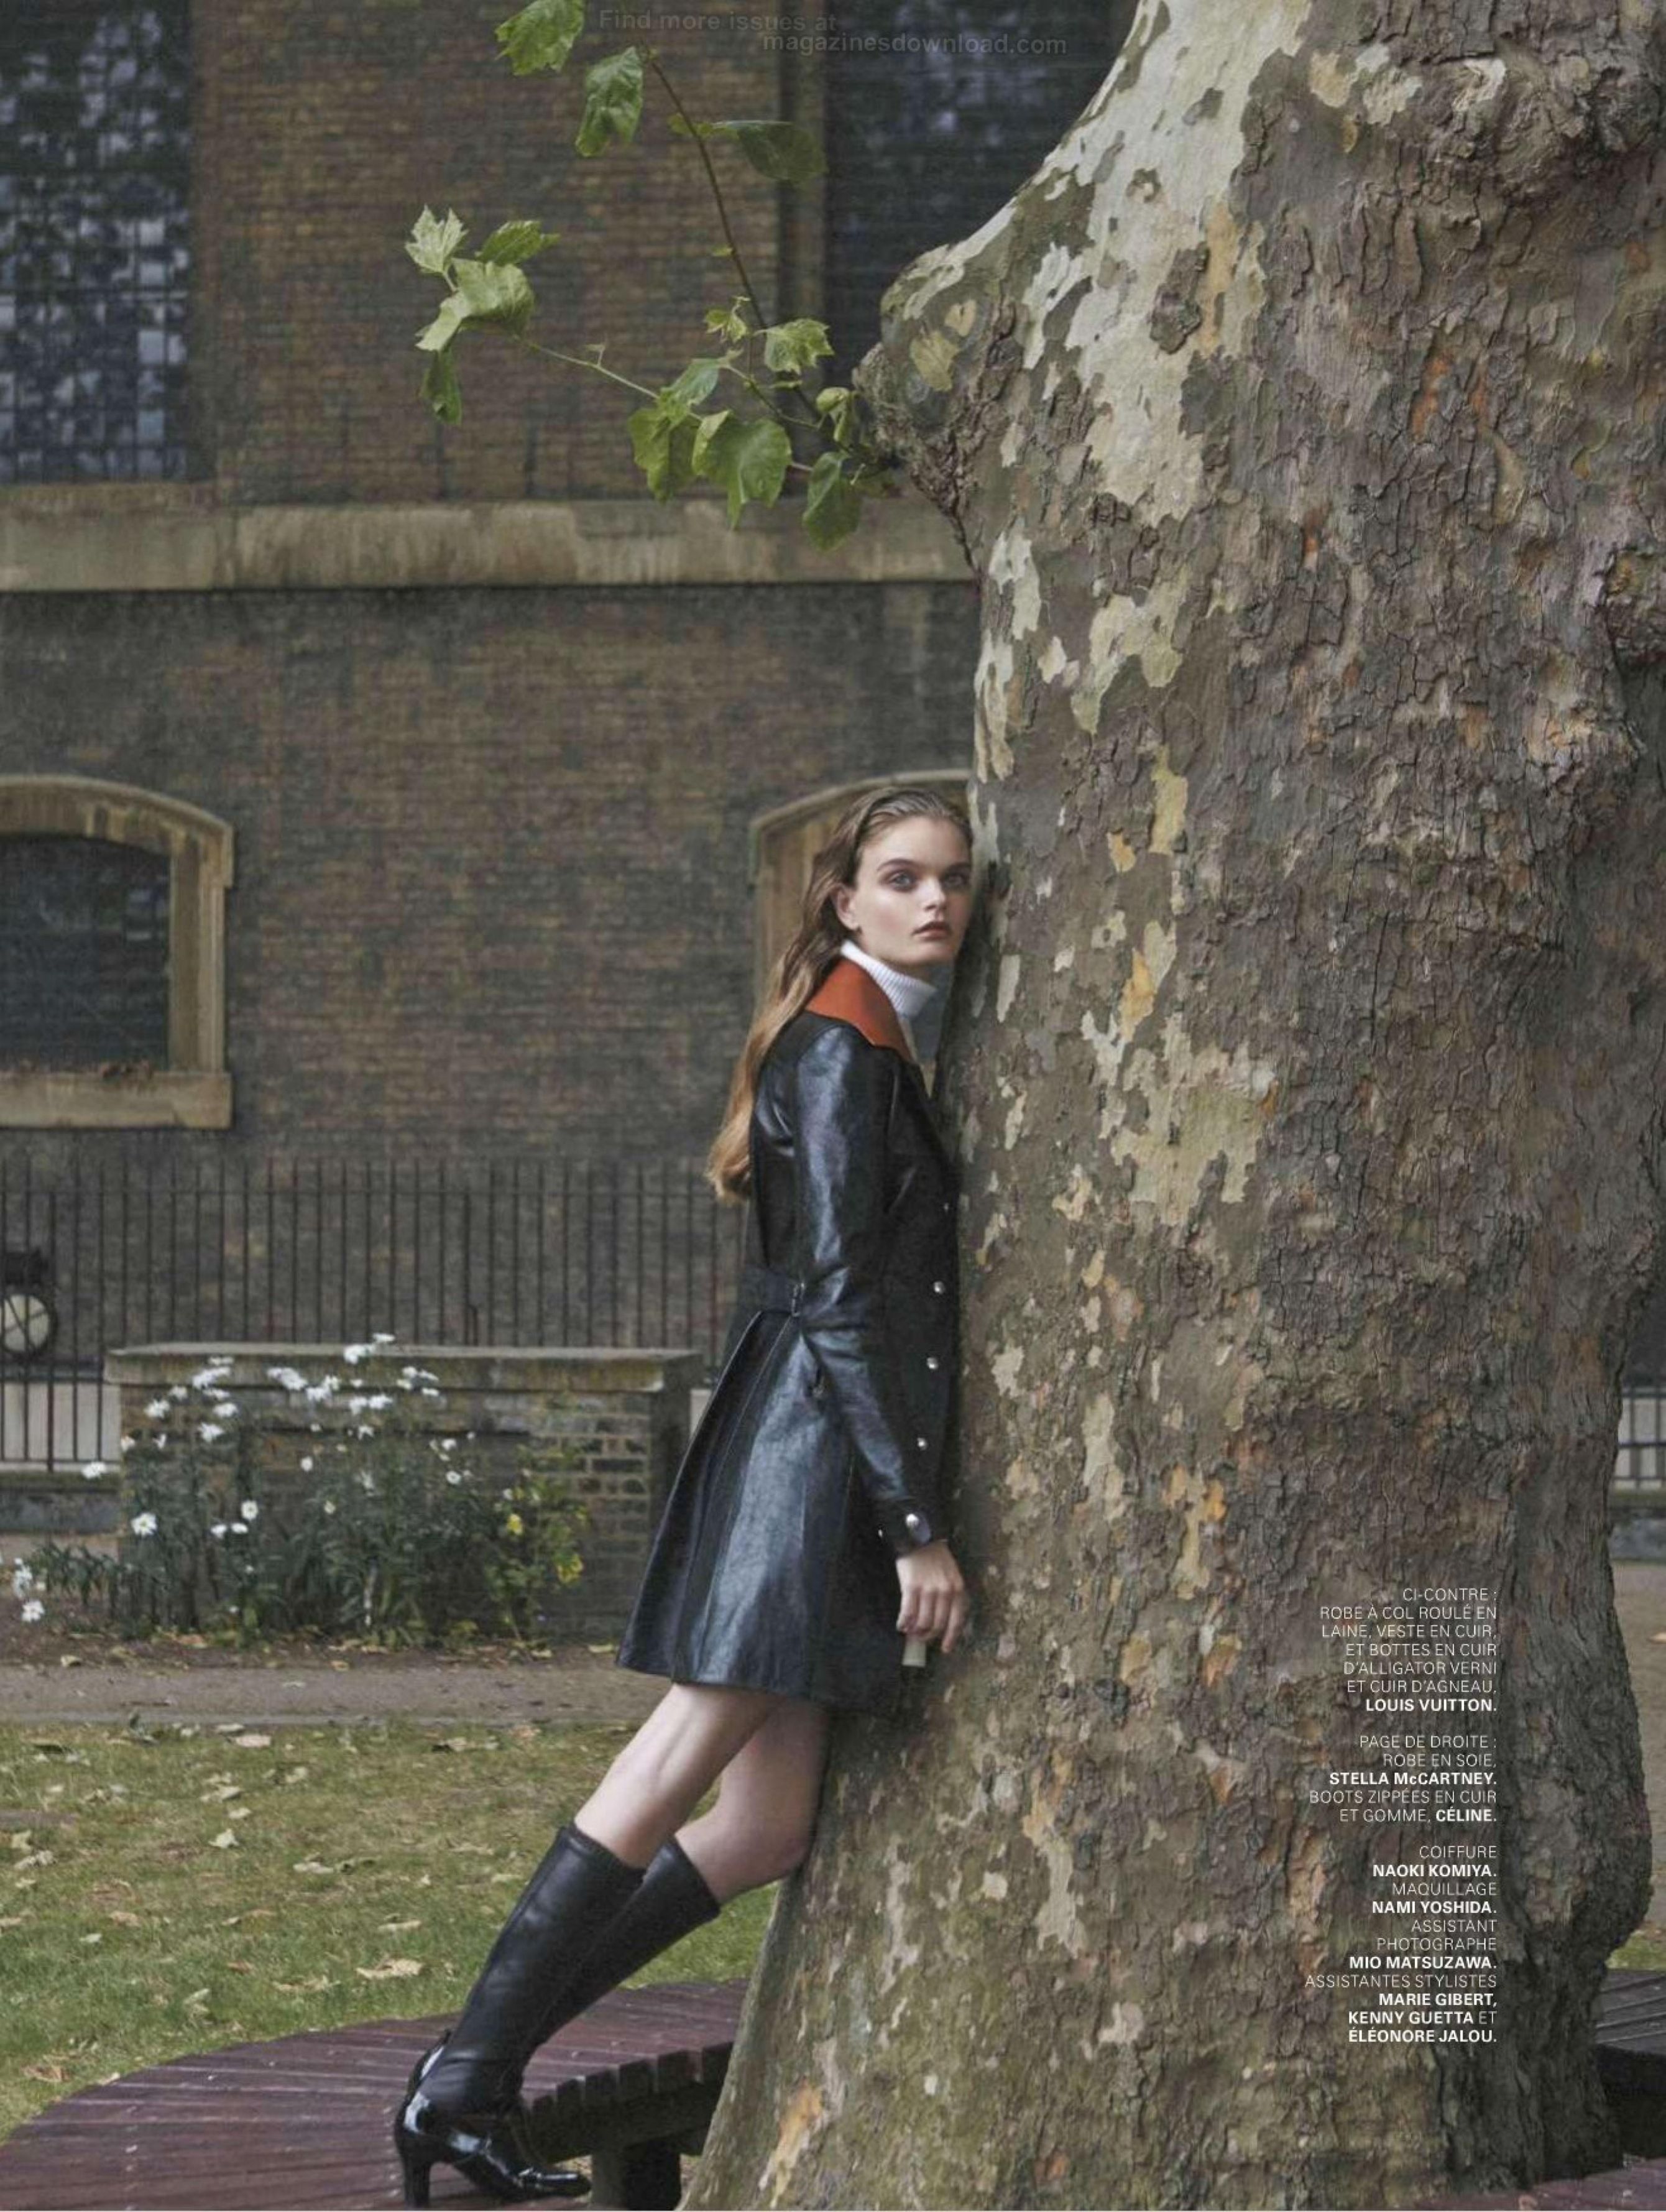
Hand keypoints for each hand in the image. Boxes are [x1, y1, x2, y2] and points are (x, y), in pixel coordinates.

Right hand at [895, 1538, 968, 1654]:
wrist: (920, 1540)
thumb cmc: (937, 1559)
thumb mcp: (952, 1576)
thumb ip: (951, 1596)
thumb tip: (942, 1622)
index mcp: (958, 1589)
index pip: (956, 1621)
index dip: (950, 1638)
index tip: (945, 1649)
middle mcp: (945, 1592)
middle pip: (937, 1625)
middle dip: (928, 1636)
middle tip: (921, 1638)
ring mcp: (928, 1590)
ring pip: (922, 1623)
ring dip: (915, 1631)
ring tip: (910, 1632)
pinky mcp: (911, 1588)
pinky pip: (908, 1613)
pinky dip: (904, 1623)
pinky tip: (901, 1625)